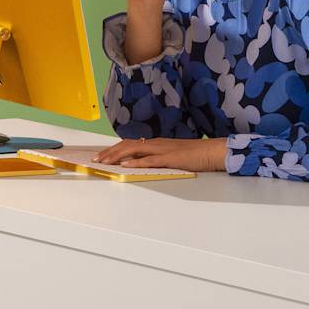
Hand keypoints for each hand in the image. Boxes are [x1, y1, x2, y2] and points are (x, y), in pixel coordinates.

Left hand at [93, 137, 228, 171]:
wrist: (213, 151)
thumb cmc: (195, 155)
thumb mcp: (172, 156)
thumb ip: (157, 158)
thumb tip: (142, 163)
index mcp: (156, 143)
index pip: (130, 144)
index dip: (114, 149)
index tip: (101, 155)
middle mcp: (156, 144)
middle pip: (127, 145)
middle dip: (109, 152)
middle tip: (96, 159)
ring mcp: (163, 150)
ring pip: (134, 150)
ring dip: (117, 155)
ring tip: (104, 161)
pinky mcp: (170, 158)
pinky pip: (150, 160)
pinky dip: (136, 162)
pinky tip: (126, 165)